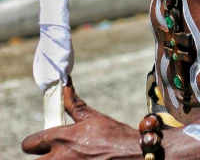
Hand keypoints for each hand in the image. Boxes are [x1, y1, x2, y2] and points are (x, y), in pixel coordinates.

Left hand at [22, 80, 141, 159]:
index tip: (38, 141)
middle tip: (49, 152)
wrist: (131, 154)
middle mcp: (60, 157)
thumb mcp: (92, 117)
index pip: (31, 143)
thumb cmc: (113, 135)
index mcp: (62, 138)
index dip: (34, 142)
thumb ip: (73, 103)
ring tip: (64, 156)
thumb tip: (65, 84)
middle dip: (40, 156)